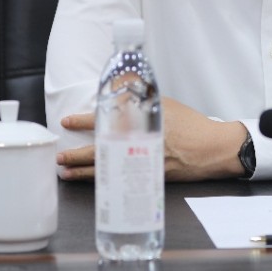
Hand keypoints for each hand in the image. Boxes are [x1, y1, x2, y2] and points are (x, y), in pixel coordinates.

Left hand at [56, 97, 247, 181]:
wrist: (212, 149)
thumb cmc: (190, 124)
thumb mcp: (163, 103)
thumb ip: (140, 97)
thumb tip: (117, 87)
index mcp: (141, 123)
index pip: (105, 121)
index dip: (83, 121)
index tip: (67, 122)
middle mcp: (139, 145)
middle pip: (100, 152)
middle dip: (76, 155)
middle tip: (59, 157)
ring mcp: (143, 165)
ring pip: (107, 171)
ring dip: (84, 173)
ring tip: (66, 173)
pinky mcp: (149, 179)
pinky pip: (121, 180)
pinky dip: (105, 182)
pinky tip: (94, 183)